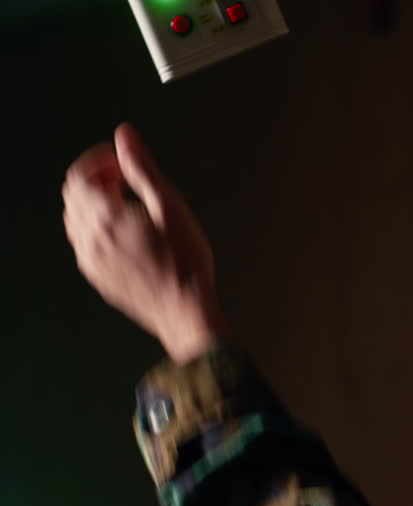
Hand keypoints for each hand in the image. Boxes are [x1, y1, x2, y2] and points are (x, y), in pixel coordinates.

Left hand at [62, 123, 229, 363]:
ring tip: (130, 206)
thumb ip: (142, 169)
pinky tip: (128, 234)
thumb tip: (124, 135)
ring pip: (76, 222)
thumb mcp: (169, 207)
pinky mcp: (99, 278)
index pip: (79, 178)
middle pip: (74, 198)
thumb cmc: (185, 260)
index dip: (98, 162)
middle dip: (96, 181)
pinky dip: (97, 229)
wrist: (186, 311)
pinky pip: (85, 245)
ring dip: (95, 205)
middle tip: (127, 181)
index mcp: (104, 218)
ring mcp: (91, 261)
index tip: (122, 161)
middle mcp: (89, 239)